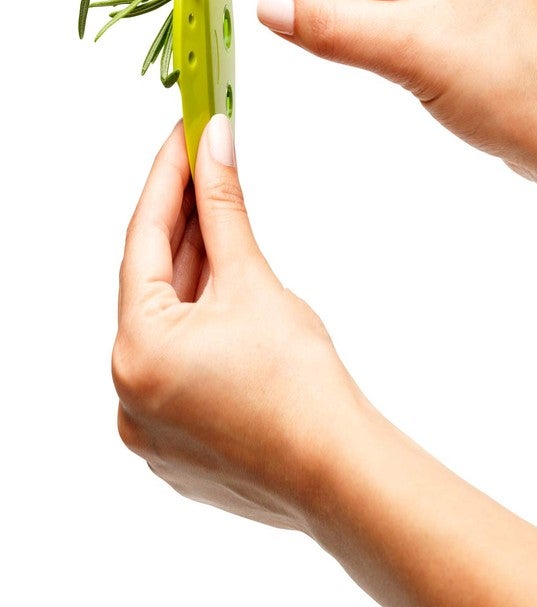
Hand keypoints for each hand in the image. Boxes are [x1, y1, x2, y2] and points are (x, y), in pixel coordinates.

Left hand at [112, 116, 363, 529]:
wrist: (339, 472)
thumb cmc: (301, 386)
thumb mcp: (254, 283)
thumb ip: (224, 210)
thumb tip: (215, 144)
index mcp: (136, 350)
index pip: (144, 241)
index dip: (168, 179)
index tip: (184, 134)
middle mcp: (128, 390)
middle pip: (152, 284)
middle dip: (183, 224)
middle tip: (206, 166)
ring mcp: (149, 422)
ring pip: (166, 326)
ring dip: (192, 273)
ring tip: (217, 217)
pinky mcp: (175, 441)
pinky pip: (177, 364)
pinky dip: (198, 323)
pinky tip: (224, 292)